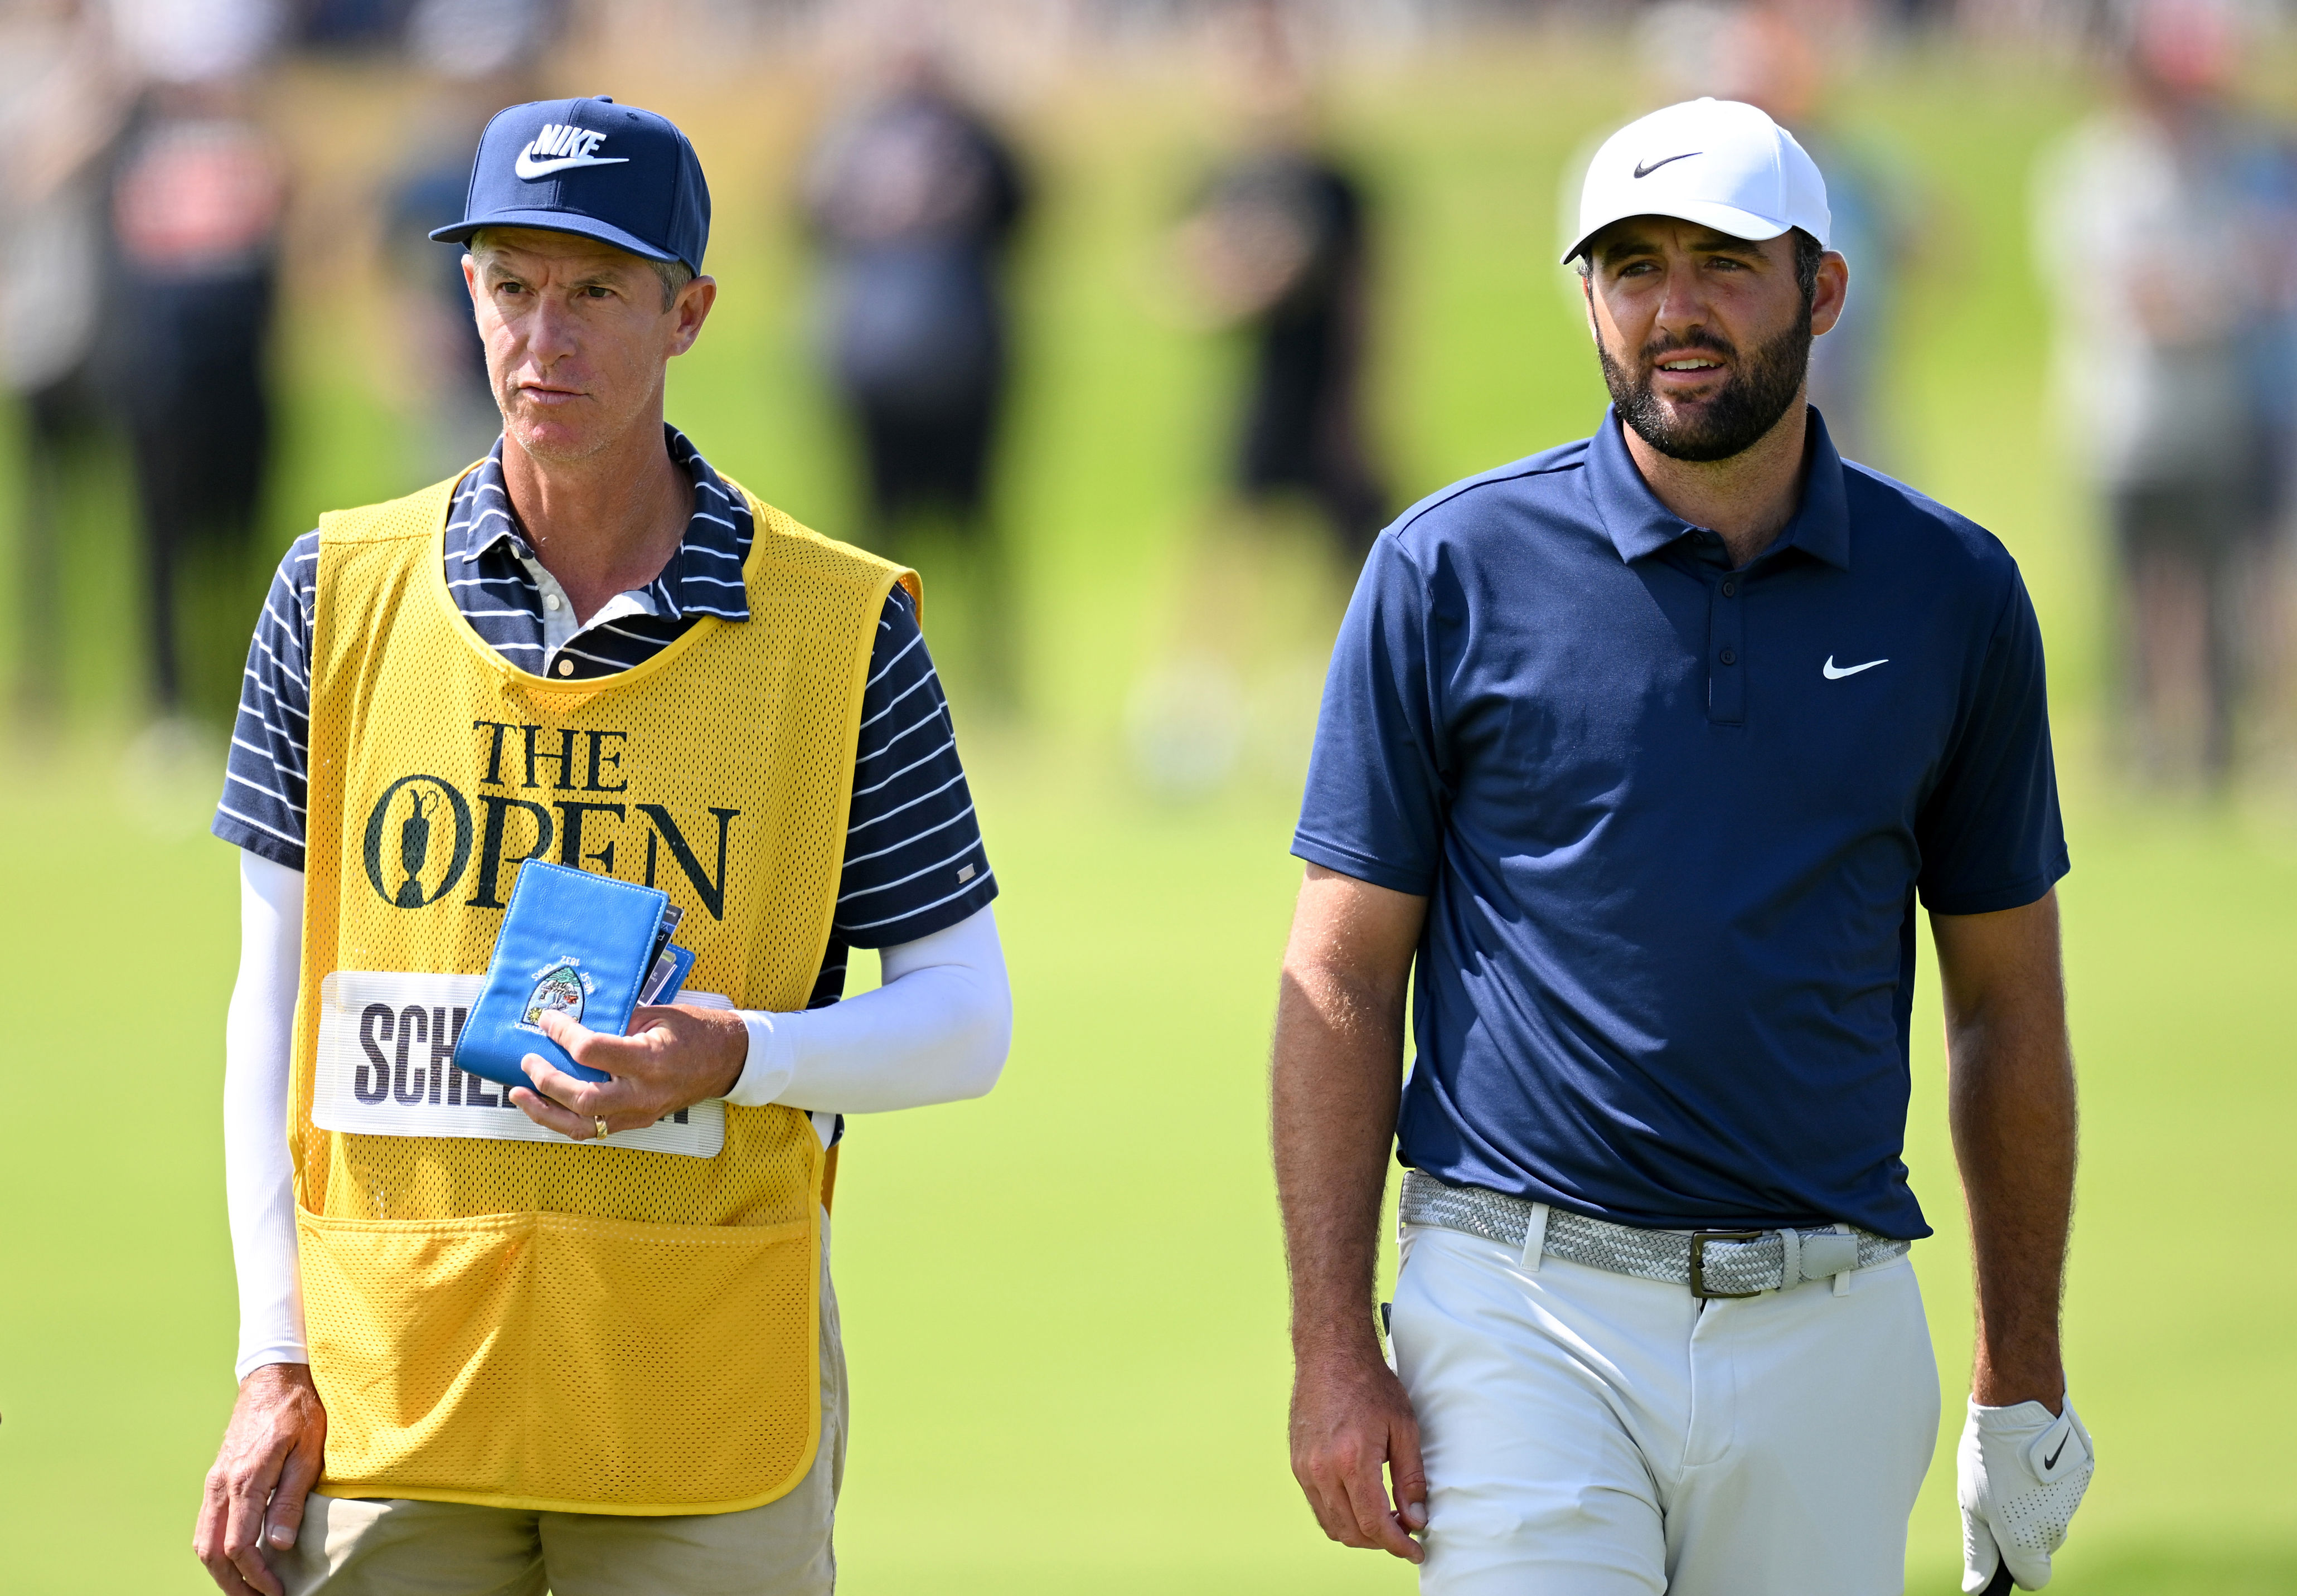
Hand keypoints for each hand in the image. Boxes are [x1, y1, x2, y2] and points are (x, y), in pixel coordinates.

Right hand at [194, 1363, 326, 1595]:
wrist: (274, 1376)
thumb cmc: (299, 1410)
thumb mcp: (308, 1451)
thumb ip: (291, 1498)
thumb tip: (279, 1545)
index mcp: (246, 1479)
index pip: (240, 1545)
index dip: (257, 1576)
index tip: (279, 1591)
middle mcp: (222, 1484)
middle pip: (213, 1551)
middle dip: (233, 1583)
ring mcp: (215, 1481)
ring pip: (204, 1540)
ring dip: (222, 1571)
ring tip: (248, 1589)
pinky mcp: (217, 1478)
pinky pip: (208, 1524)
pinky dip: (217, 1549)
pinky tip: (237, 1559)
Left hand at [511, 1003, 746, 1139]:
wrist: (726, 1061)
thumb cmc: (693, 1032)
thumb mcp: (655, 1015)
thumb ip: (616, 1021)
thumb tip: (573, 1019)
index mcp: (649, 1059)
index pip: (591, 1051)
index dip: (562, 1034)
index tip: (548, 1020)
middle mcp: (642, 1093)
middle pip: (580, 1098)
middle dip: (546, 1080)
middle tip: (528, 1060)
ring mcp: (639, 1113)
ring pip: (580, 1126)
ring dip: (544, 1112)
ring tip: (520, 1095)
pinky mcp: (636, 1122)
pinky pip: (592, 1128)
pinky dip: (564, 1118)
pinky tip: (546, 1105)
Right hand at [1289, 1344, 1428, 1563]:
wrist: (1330, 1354)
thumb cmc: (1370, 1384)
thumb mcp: (1403, 1428)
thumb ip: (1410, 1478)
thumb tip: (1415, 1519)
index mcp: (1352, 1460)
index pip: (1374, 1523)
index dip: (1398, 1544)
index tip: (1415, 1550)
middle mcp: (1322, 1469)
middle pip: (1351, 1531)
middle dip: (1381, 1541)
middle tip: (1404, 1531)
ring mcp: (1304, 1467)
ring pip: (1332, 1524)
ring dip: (1360, 1532)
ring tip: (1384, 1519)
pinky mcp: (1297, 1462)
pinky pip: (1318, 1505)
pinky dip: (1340, 1516)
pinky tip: (1360, 1502)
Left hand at [1959, 1393, 2093, 1591]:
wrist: (2020, 1406)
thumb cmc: (1988, 1456)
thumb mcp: (1973, 1504)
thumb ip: (1979, 1549)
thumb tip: (1976, 1588)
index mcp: (2027, 1540)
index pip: (2033, 1579)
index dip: (2015, 1567)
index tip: (2001, 1546)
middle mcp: (2056, 1527)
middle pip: (2043, 1547)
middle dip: (2024, 1531)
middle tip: (1999, 1495)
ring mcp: (2074, 1502)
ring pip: (2054, 1517)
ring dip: (2036, 1503)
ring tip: (2013, 1470)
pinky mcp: (2084, 1477)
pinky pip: (2065, 1491)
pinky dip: (2051, 1481)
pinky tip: (2032, 1457)